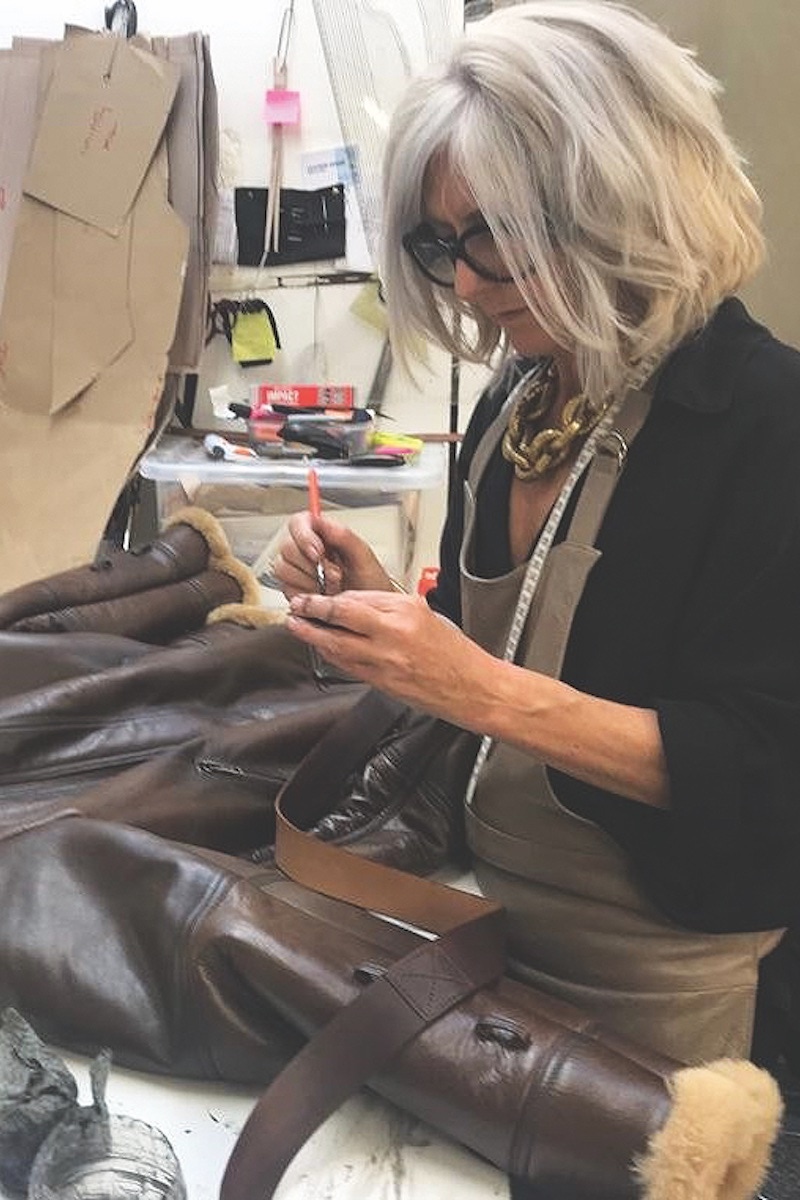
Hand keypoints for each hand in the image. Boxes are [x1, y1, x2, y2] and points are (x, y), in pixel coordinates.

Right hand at [272, 511, 392, 598]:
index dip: (303, 536)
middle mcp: (306, 550)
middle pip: (287, 546)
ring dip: (307, 580)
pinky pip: (285, 589)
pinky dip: (303, 594)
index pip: (298, 522)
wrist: (367, 613)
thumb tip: (321, 519)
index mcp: (323, 535)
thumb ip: (343, 535)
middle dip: (309, 565)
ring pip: (282, 568)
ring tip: (329, 587)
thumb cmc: (370, 585)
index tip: (318, 553)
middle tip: (332, 576)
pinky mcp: (293, 589)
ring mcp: (297, 570)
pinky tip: (320, 596)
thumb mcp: (364, 558)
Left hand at [285, 590, 497, 725]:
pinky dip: (331, 655)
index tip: (319, 596)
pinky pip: (348, 666)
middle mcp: (393, 635)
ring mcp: (385, 661)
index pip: (358, 598)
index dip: (332, 597)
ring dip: (312, 635)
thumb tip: (357, 605)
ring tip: (297, 626)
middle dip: (313, 610)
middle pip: (341, 617)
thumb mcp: (425, 615)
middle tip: (296, 606)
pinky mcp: (381, 682)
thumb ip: (390, 609)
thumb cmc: (454, 653)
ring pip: (337, 645)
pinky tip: (321, 648)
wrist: (472, 688)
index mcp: (405, 612)